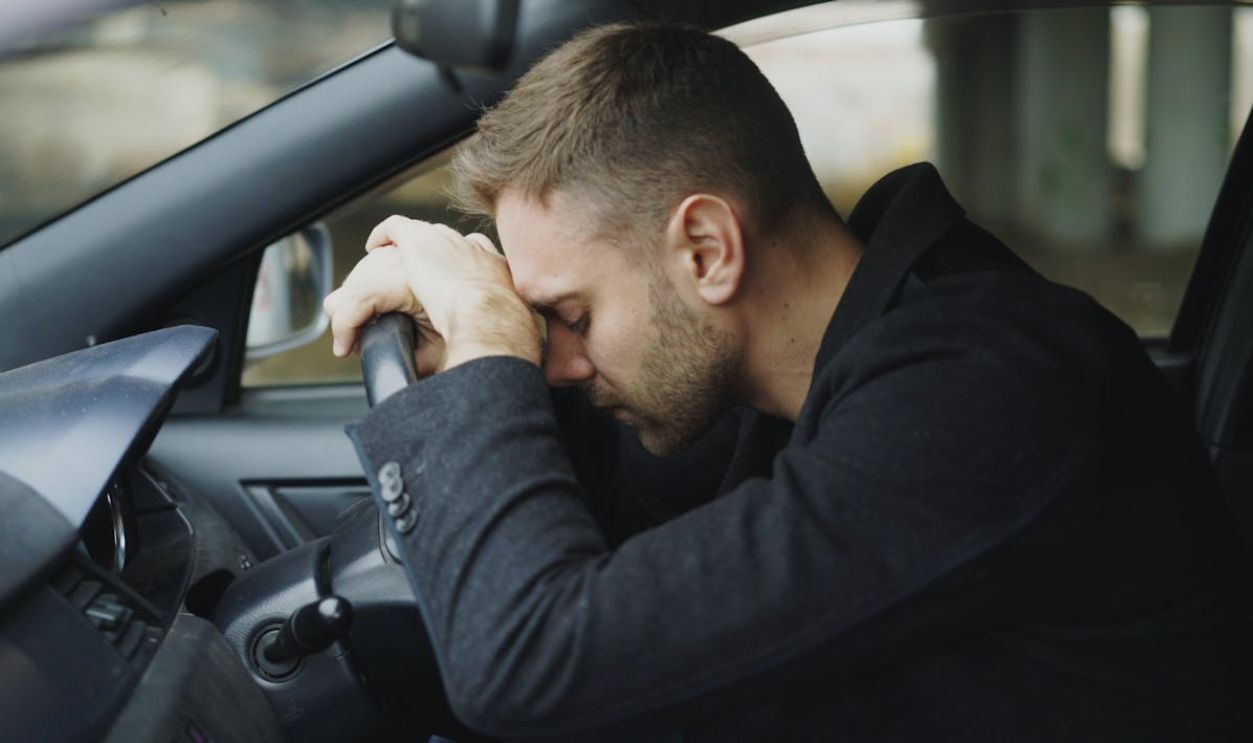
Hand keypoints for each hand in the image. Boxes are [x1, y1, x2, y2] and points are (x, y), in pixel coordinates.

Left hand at [321, 216, 540, 374]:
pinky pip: (394, 229)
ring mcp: (446, 241)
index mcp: (493, 269)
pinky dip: (382, 235)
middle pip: (443, 248)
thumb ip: (482, 330)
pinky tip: (373, 247)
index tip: (449, 285)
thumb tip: (469, 356)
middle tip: (410, 282)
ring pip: (416, 240)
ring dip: (400, 257)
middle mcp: (471, 249)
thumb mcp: (496, 331)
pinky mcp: (419, 240)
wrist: (492, 319)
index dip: (459, 271)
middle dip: (426, 262)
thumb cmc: (499, 335)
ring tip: (385, 273)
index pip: (475, 260)